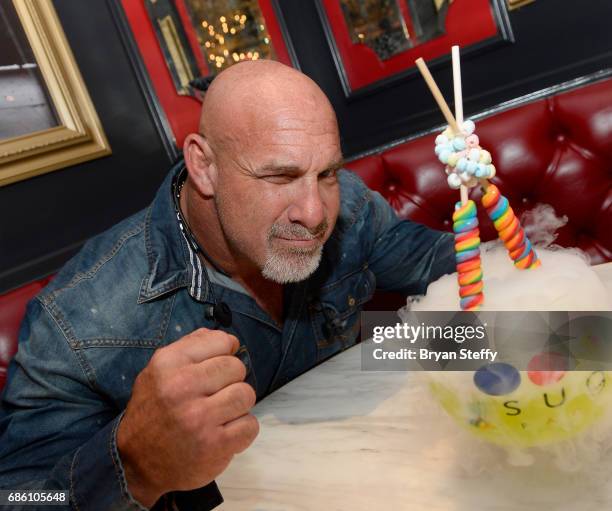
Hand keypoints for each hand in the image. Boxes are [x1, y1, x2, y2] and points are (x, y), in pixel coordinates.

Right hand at [116, 328, 258, 506]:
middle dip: (232, 380)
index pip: (222, 341)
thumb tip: (229, 339)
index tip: (217, 369)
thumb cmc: (154, 411)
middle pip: (237, 367)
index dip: (225, 353)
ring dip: (238, 406)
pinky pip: (250, 425)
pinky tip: (223, 433)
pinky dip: (242, 430)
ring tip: (220, 414)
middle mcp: (182, 387)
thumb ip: (191, 347)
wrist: (136, 463)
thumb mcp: (159, 371)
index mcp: (168, 363)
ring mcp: (199, 417)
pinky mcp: (215, 445)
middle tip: (216, 395)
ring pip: (246, 395)